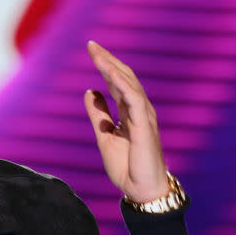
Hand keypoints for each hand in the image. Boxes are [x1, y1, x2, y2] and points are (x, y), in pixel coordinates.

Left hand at [83, 40, 169, 202]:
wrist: (140, 190)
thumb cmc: (127, 166)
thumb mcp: (104, 136)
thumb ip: (98, 114)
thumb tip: (90, 91)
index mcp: (130, 112)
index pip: (117, 82)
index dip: (105, 66)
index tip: (91, 50)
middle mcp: (139, 110)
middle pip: (124, 77)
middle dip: (108, 60)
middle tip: (92, 45)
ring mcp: (144, 117)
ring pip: (129, 85)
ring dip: (113, 68)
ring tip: (97, 55)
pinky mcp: (145, 127)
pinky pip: (135, 101)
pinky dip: (124, 86)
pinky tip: (111, 74)